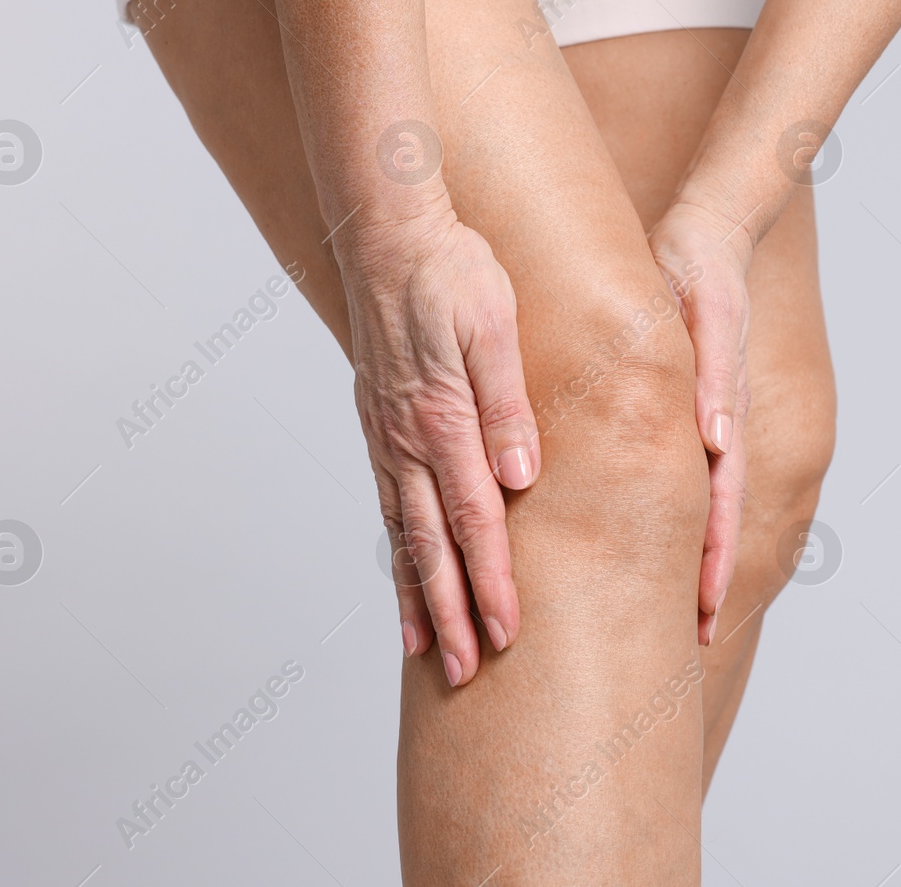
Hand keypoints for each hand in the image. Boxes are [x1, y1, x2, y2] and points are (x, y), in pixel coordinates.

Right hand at [341, 209, 540, 686]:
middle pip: (433, 544)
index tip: (510, 633)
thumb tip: (522, 476)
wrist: (387, 229)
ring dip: (418, 596)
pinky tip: (404, 575)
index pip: (475, 520)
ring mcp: (386, 436)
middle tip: (471, 671)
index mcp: (442, 417)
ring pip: (403, 533)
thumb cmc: (452, 268)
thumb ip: (508, 401)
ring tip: (431, 650)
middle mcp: (407, 439)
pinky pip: (387, 504)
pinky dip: (395, 550)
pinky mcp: (378, 426)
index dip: (493, 581)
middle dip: (454, 613)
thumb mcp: (494, 324)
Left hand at [647, 200, 753, 645]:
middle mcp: (718, 428)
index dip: (710, 564)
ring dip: (693, 557)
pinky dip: (680, 514)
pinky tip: (656, 536)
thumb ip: (715, 378)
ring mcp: (707, 422)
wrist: (707, 234)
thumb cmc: (703, 271)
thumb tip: (718, 443)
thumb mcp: (708, 317)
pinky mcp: (692, 409)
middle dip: (705, 580)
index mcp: (723, 416)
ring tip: (678, 609)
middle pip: (715, 520)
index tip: (701, 617)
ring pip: (701, 504)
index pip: (720, 506)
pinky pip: (687, 474)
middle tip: (692, 639)